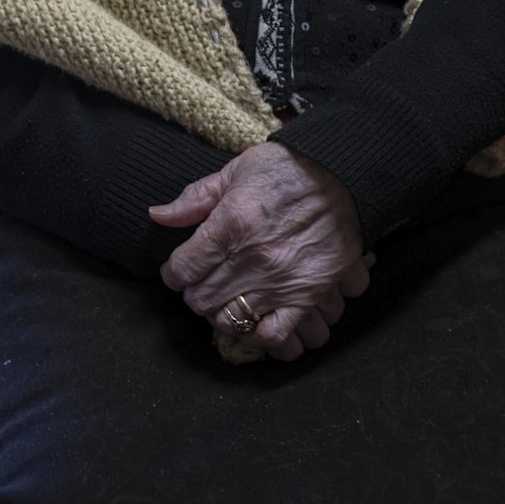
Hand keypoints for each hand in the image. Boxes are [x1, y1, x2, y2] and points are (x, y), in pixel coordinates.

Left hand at [149, 141, 364, 352]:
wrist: (346, 174)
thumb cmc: (289, 169)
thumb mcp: (236, 171)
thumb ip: (196, 198)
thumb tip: (158, 216)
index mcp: (229, 225)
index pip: (182, 269)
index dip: (174, 273)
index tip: (180, 270)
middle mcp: (251, 258)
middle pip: (200, 298)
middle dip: (194, 293)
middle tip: (202, 284)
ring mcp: (279, 280)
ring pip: (230, 319)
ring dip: (221, 312)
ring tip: (226, 300)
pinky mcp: (306, 294)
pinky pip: (274, 334)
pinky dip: (259, 334)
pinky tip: (255, 319)